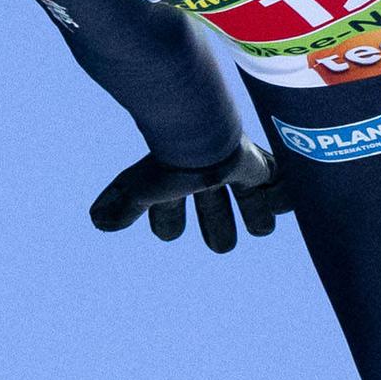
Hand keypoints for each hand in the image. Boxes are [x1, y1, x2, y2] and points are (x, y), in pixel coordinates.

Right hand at [88, 141, 287, 253]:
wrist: (203, 134)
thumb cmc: (171, 161)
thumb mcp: (142, 189)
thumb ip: (123, 206)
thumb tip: (97, 222)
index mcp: (176, 184)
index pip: (169, 212)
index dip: (168, 225)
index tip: (169, 233)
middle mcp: (205, 176)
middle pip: (214, 212)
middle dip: (219, 232)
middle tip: (222, 245)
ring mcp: (234, 169)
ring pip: (250, 198)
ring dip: (257, 216)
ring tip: (260, 228)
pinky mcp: (260, 165)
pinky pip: (280, 182)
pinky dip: (283, 198)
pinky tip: (279, 206)